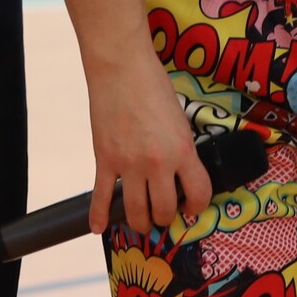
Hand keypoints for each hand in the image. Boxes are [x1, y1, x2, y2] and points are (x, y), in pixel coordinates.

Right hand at [86, 53, 210, 236]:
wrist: (121, 68)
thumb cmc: (154, 85)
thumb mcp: (180, 119)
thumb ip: (180, 148)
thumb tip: (179, 170)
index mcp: (183, 151)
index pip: (198, 194)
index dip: (196, 207)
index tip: (192, 208)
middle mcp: (157, 164)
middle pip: (164, 210)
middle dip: (166, 216)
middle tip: (164, 213)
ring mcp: (129, 165)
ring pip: (135, 212)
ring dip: (139, 222)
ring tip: (142, 221)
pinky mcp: (105, 160)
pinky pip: (102, 196)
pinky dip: (98, 215)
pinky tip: (99, 228)